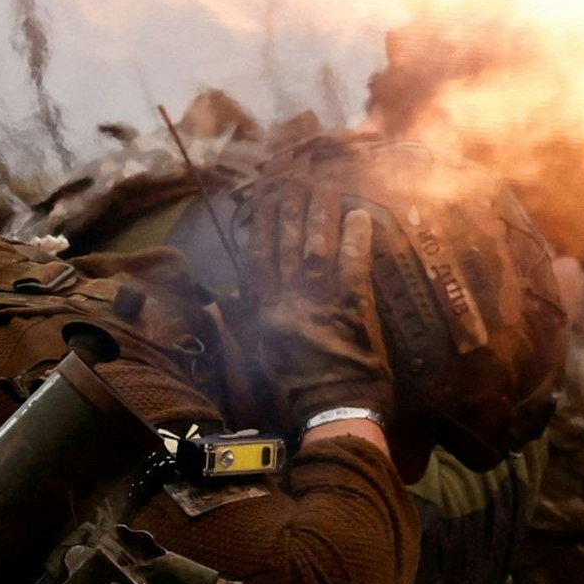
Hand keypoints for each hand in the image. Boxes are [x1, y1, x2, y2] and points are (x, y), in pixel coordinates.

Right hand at [252, 187, 395, 423]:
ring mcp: (320, 304)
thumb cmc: (298, 382)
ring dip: (320, 213)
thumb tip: (225, 294)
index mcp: (264, 310)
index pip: (258, 255)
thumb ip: (245, 318)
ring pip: (315, 248)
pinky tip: (359, 214)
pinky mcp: (353, 310)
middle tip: (297, 174)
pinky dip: (355, 239)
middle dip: (290, 204)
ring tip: (325, 185)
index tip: (265, 191)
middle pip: (285, 243)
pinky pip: (352, 267)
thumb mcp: (261, 350)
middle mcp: (288, 301)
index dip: (261, 220)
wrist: (332, 410)